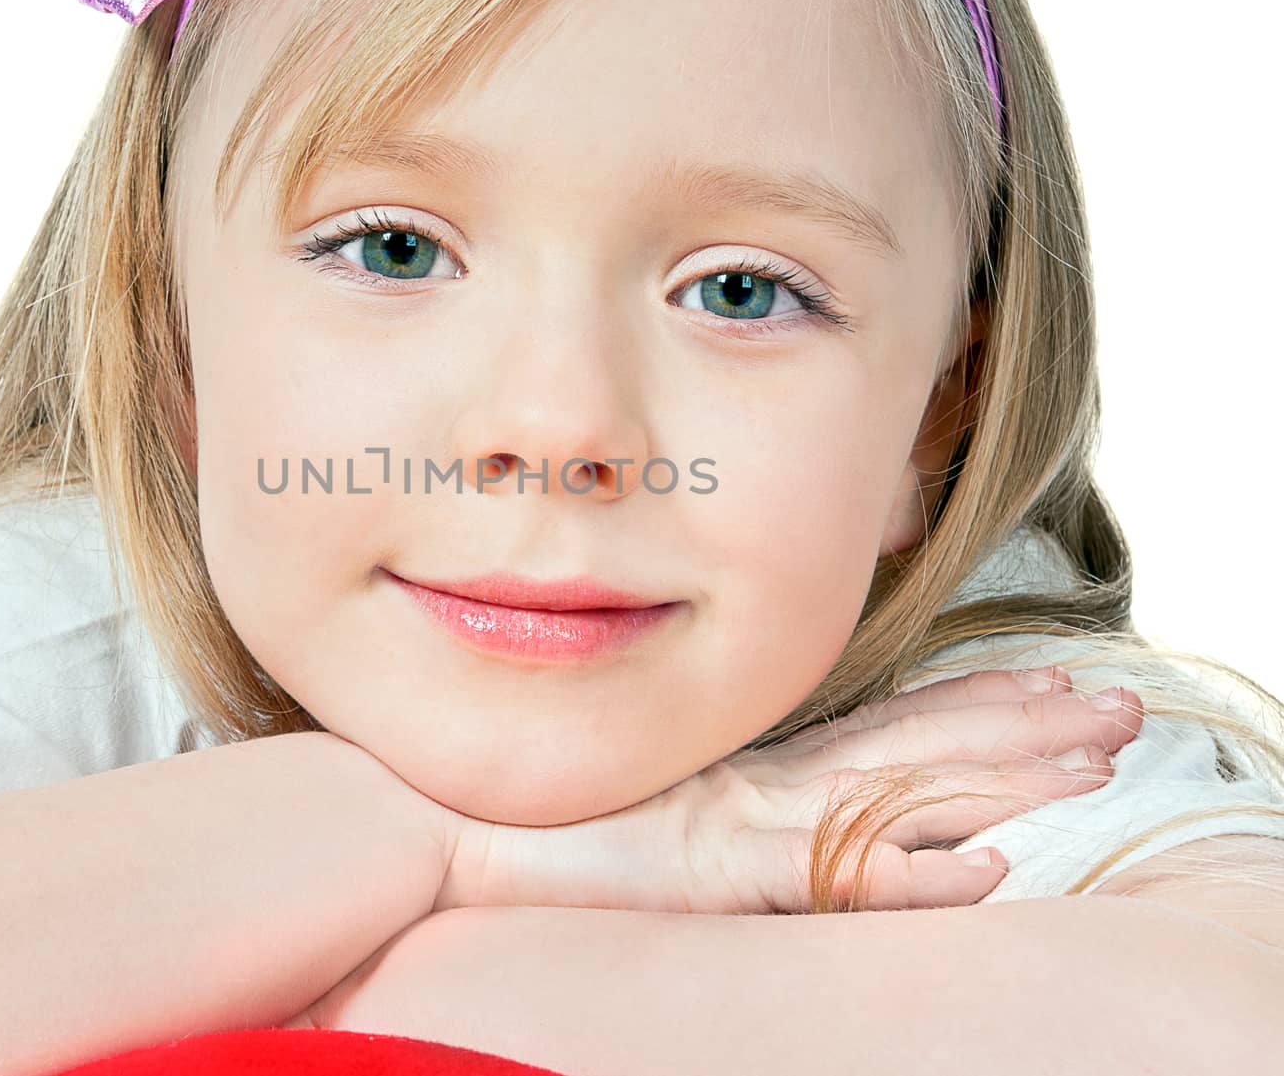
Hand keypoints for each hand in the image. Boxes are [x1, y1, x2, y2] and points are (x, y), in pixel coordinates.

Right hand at [435, 665, 1144, 914]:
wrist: (445, 821)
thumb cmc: (532, 818)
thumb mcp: (645, 814)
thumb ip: (712, 811)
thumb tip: (753, 817)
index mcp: (753, 770)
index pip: (888, 729)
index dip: (975, 706)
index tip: (1050, 684)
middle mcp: (764, 783)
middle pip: (918, 751)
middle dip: (1025, 731)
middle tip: (1120, 711)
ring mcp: (745, 822)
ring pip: (902, 797)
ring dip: (1004, 783)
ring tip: (1096, 765)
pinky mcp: (716, 872)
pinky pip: (832, 880)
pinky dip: (911, 880)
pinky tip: (985, 876)